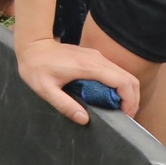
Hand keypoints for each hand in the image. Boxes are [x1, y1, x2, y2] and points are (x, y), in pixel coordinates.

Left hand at [16, 37, 140, 124]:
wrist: (32, 45)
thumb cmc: (36, 67)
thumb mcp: (45, 89)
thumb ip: (64, 104)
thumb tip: (84, 119)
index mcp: (89, 67)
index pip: (123, 82)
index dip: (130, 100)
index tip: (126, 115)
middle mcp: (98, 59)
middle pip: (129, 78)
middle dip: (133, 99)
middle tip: (126, 116)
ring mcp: (97, 57)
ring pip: (124, 74)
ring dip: (127, 92)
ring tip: (120, 109)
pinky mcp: (94, 57)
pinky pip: (114, 72)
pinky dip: (119, 85)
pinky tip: (110, 97)